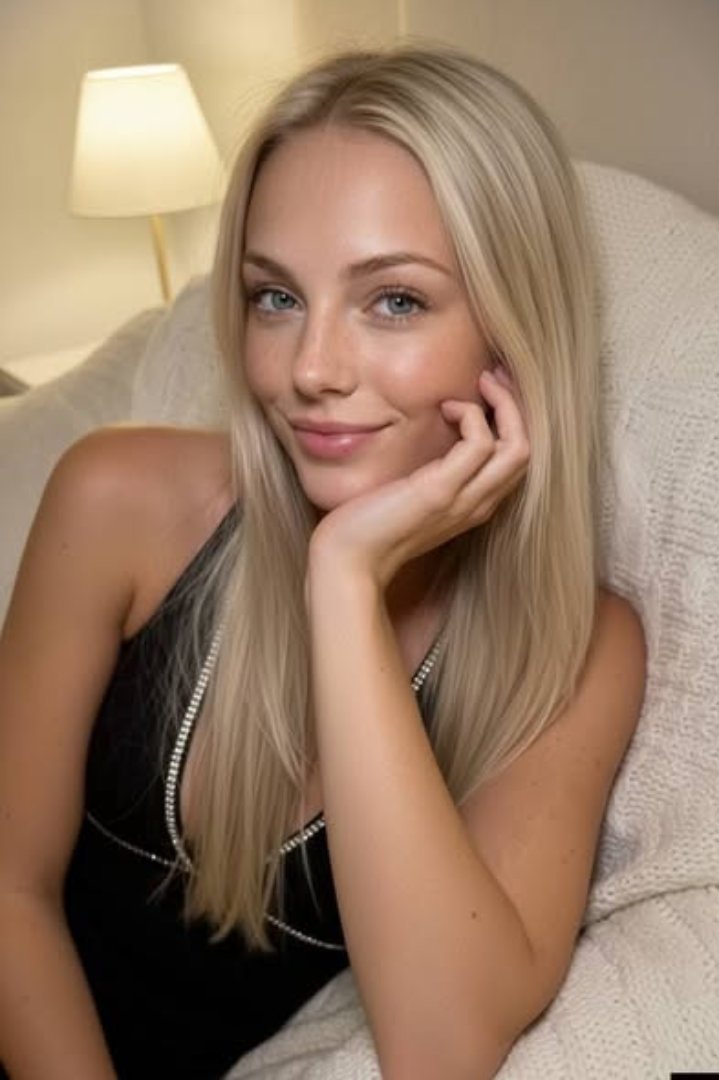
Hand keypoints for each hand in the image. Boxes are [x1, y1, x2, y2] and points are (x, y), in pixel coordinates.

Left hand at [308, 366, 529, 589]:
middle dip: (516, 406)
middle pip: (526, 450)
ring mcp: (464, 500)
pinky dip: (471, 416)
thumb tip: (435, 432)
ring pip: (518, 447)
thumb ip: (432, 471)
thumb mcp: (412, 493)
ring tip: (479, 385)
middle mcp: (478, 505)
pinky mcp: (441, 492)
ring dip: (503, 405)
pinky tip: (445, 409)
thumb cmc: (370, 526)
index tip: (491, 390)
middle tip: (492, 377)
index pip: (515, 459)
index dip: (512, 420)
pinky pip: (481, 444)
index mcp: (474, 505)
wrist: (349, 560)